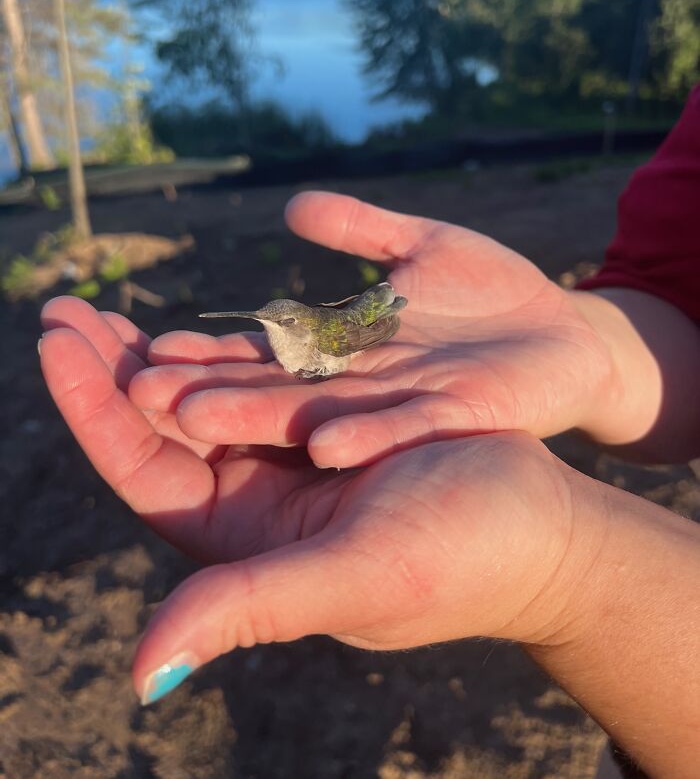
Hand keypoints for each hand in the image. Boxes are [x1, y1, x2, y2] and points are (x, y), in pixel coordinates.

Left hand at [39, 297, 593, 703]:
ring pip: (202, 404)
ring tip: (113, 310)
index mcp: (245, 544)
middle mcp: (256, 506)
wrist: (543, 531)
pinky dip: (222, 352)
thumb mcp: (357, 578)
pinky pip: (258, 385)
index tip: (58, 339)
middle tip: (66, 309)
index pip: (142, 470)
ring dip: (156, 357)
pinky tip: (201, 322)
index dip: (92, 406)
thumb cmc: (464, 557)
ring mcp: (290, 466)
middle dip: (109, 370)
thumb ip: (252, 610)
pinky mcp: (328, 433)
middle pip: (157, 433)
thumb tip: (134, 679)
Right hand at [132, 192, 618, 466]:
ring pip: (324, 415)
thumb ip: (362, 229)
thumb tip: (291, 207)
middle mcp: (363, 386)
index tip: (138, 346)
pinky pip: (407, 428)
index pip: (262, 350)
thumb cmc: (493, 295)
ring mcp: (407, 405)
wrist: (569, 335)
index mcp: (349, 348)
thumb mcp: (424, 244)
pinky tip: (323, 445)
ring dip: (263, 418)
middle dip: (208, 389)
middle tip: (134, 391)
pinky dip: (366, 436)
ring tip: (198, 418)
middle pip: (275, 389)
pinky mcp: (457, 417)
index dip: (204, 349)